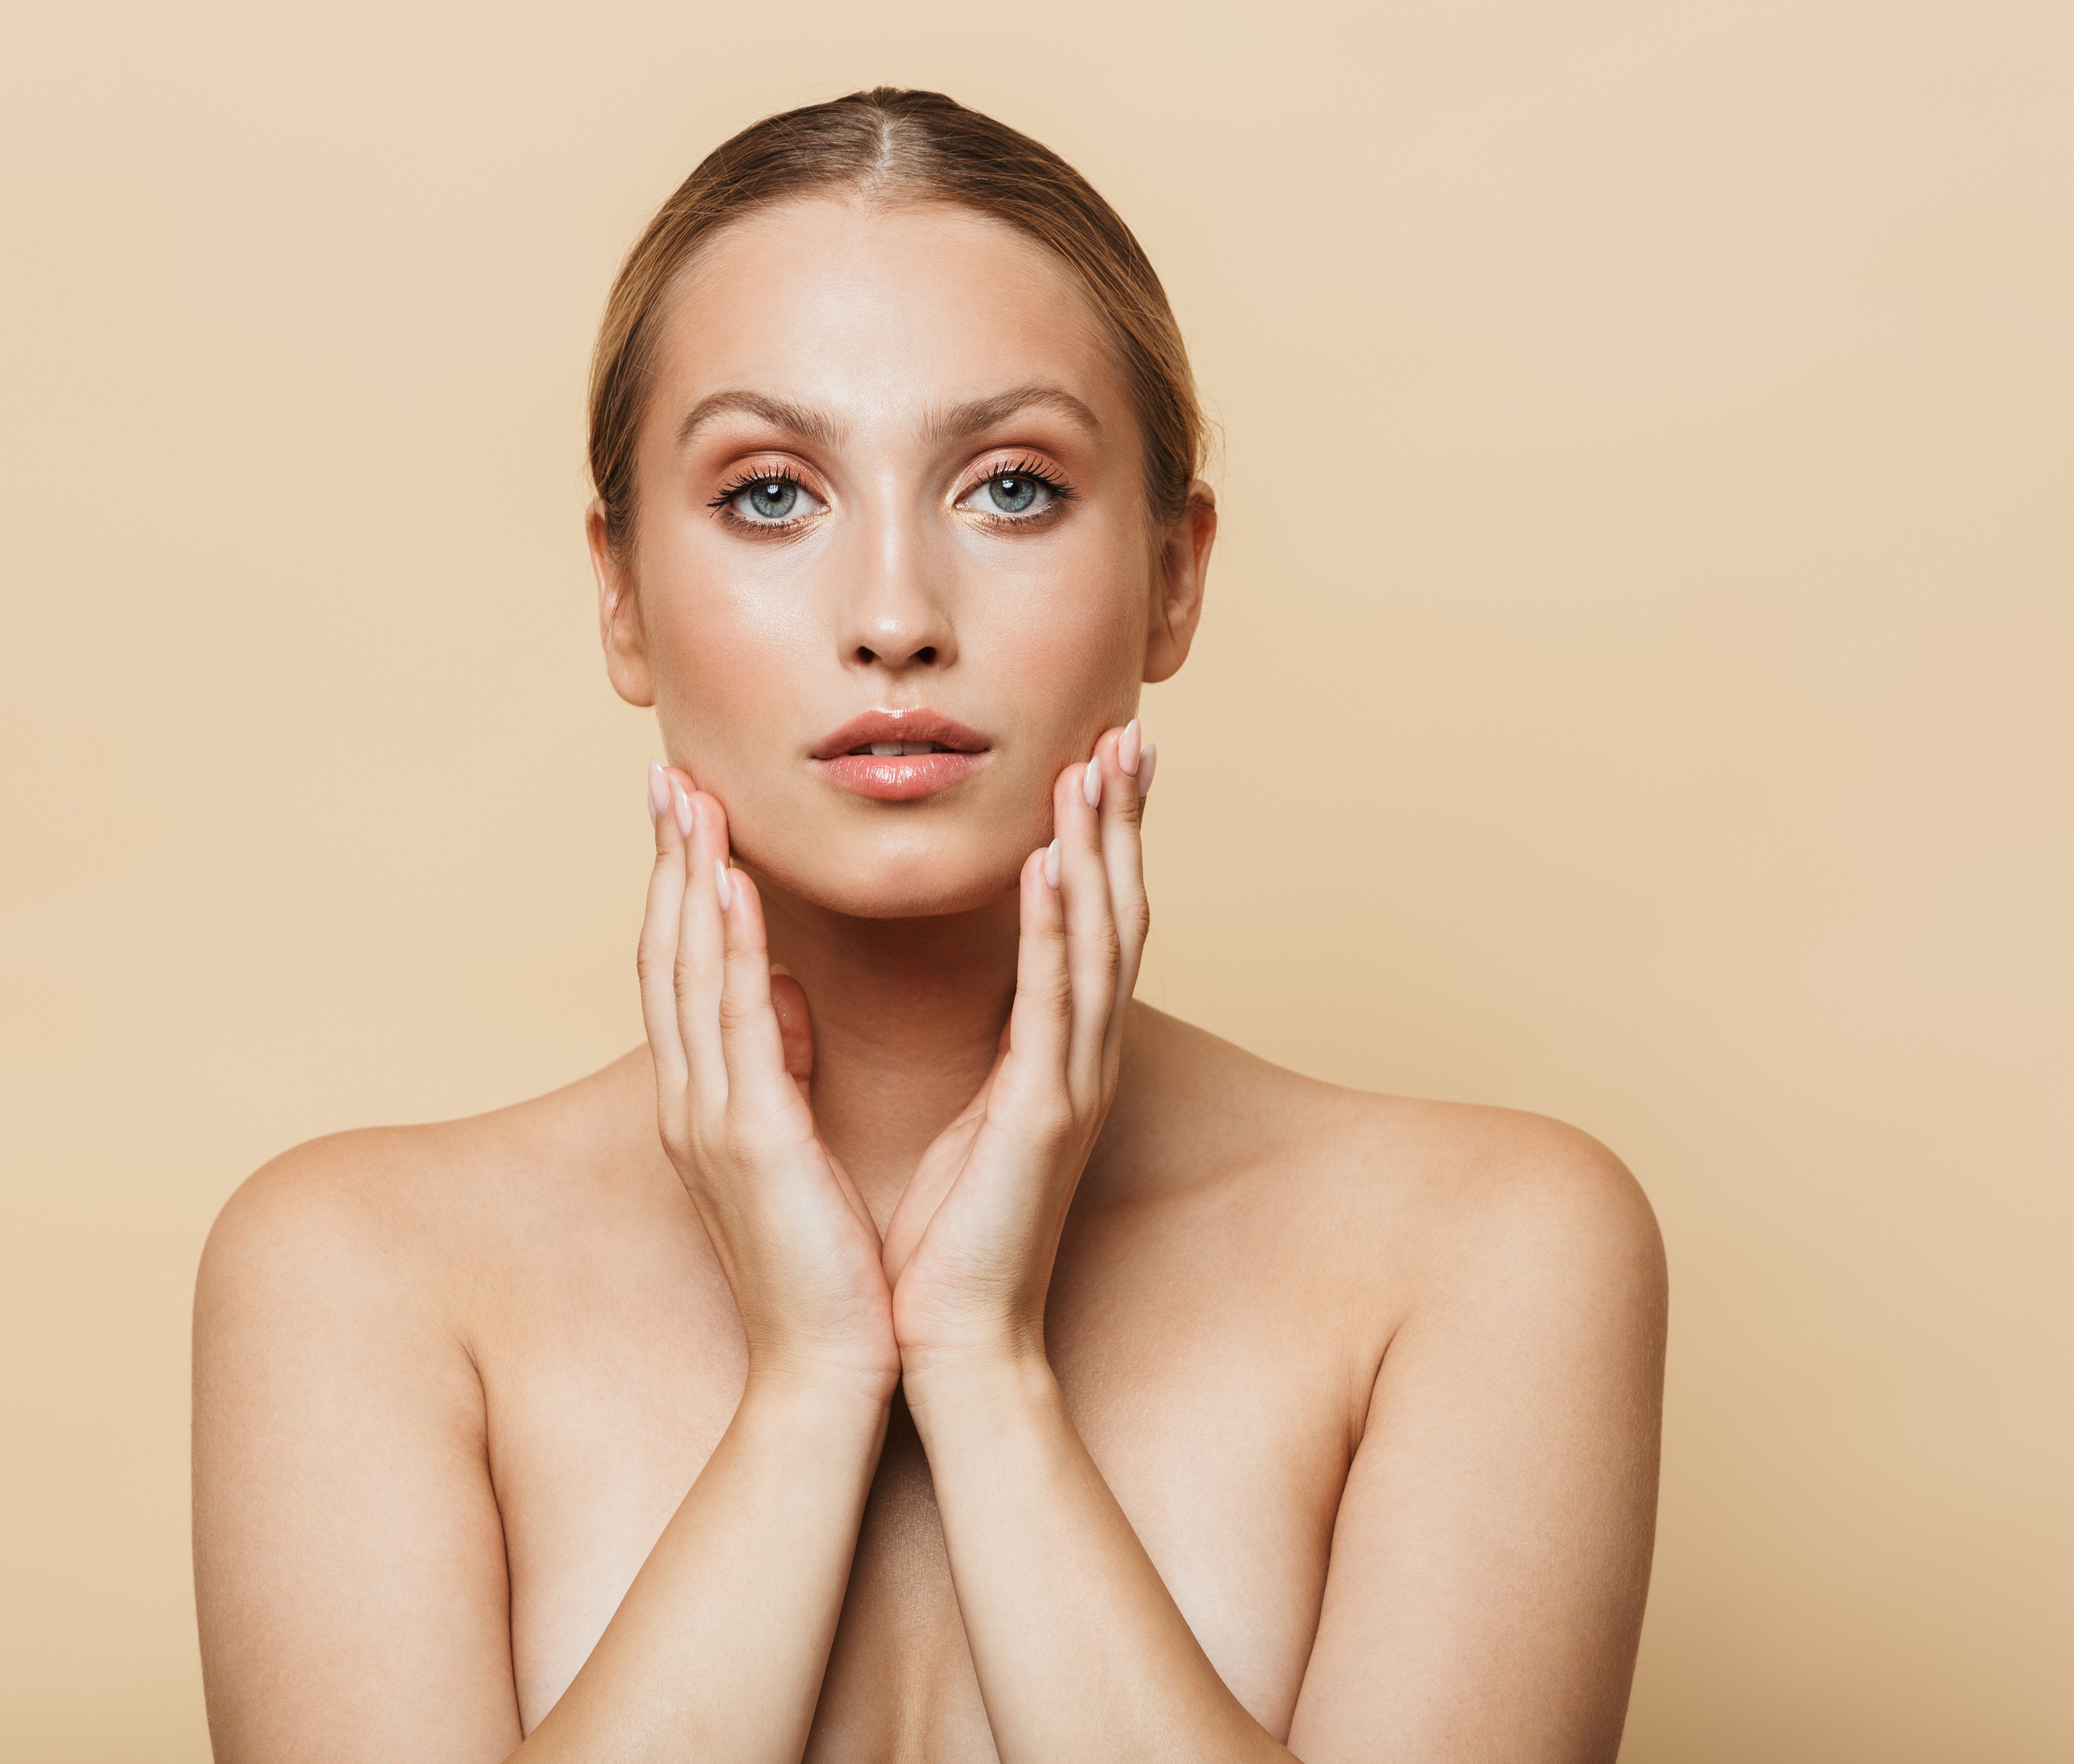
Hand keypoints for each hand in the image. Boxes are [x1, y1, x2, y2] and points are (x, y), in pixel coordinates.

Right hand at [639, 764, 901, 1400]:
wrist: (830, 1371)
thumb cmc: (825, 1266)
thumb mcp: (793, 1148)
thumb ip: (777, 1066)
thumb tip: (776, 993)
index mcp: (707, 1105)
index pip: (682, 975)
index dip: (679, 890)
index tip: (687, 814)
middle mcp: (692, 1103)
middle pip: (667, 957)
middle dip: (666, 863)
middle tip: (668, 776)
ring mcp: (709, 1120)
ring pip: (685, 974)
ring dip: (685, 880)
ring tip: (692, 799)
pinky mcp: (750, 1138)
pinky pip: (730, 1020)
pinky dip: (725, 945)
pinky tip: (731, 884)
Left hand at [881, 722, 1155, 1381]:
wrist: (950, 1341)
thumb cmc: (947, 1239)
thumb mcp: (958, 1116)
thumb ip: (968, 1047)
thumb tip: (954, 984)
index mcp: (1054, 1060)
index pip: (1085, 928)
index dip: (1097, 843)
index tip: (1094, 763)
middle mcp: (1078, 1062)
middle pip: (1114, 914)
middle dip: (1120, 822)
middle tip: (1127, 732)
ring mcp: (1070, 1086)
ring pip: (1101, 943)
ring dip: (1102, 847)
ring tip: (1101, 765)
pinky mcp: (1045, 1117)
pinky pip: (1058, 1005)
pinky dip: (1062, 930)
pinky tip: (1056, 864)